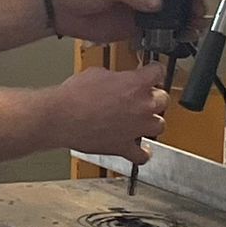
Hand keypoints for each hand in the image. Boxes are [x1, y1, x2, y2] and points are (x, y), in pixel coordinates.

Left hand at [49, 0, 206, 46]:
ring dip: (184, 20)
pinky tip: (179, 37)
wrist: (61, 10)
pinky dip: (170, 35)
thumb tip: (156, 2)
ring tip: (193, 26)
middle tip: (198, 11)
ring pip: (171, 13)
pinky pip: (158, 30)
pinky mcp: (135, 26)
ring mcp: (140, 8)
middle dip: (191, 2)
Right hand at [53, 62, 169, 164]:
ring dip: (151, 122)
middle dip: (153, 97)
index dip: (154, 71)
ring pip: (159, 125)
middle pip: (164, 99)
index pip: (158, 72)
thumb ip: (116, 77)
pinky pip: (142, 155)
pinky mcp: (125, 147)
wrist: (61, 117)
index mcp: (136, 83)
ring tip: (140, 120)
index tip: (152, 72)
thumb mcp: (97, 73)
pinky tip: (139, 149)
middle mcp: (142, 106)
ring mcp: (136, 128)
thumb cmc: (75, 95)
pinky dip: (142, 153)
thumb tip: (118, 80)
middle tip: (141, 97)